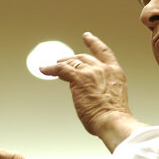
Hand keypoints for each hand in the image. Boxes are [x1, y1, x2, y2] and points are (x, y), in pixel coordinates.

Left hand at [40, 32, 141, 150]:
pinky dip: (50, 68)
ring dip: (60, 64)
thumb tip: (93, 97)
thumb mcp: (113, 99)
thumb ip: (103, 92)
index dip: (94, 43)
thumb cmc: (114, 118)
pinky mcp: (78, 78)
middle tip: (63, 61)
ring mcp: (91, 72)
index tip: (87, 37)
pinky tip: (43, 69)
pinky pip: (60, 69)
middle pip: (83, 58)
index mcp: (116, 73)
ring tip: (51, 67)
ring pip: (71, 62)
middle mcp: (103, 69)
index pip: (104, 53)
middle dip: (72, 58)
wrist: (113, 121)